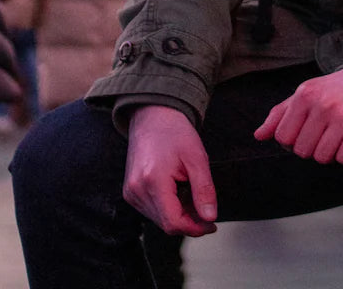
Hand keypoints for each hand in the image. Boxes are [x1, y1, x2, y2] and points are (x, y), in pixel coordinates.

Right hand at [124, 106, 217, 236]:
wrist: (152, 114)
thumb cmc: (174, 132)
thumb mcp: (197, 157)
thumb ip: (204, 189)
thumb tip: (210, 217)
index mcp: (152, 181)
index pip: (173, 222)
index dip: (195, 228)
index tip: (212, 224)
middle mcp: (136, 190)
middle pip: (166, 224)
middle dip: (189, 221)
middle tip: (205, 207)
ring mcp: (131, 192)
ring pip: (159, 219)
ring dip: (179, 215)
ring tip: (191, 193)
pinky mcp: (130, 192)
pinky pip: (151, 210)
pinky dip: (168, 208)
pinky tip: (178, 192)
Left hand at [254, 67, 342, 164]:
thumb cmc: (333, 90)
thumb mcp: (305, 93)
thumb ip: (279, 114)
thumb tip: (258, 136)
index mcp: (305, 94)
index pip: (283, 137)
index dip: (292, 139)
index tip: (304, 130)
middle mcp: (322, 104)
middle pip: (302, 151)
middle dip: (310, 146)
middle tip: (323, 131)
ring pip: (322, 157)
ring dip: (328, 152)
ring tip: (336, 134)